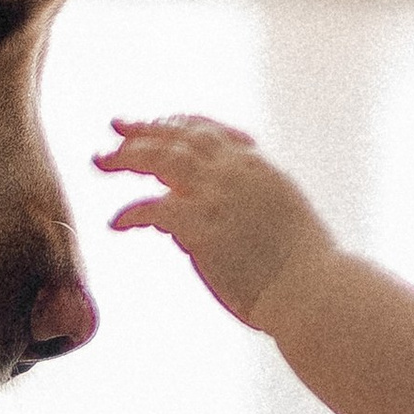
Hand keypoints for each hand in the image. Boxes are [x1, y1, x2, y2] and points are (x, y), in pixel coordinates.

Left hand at [95, 115, 336, 329]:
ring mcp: (217, 194)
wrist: (312, 290)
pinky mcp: (201, 225)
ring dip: (126, 157)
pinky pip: (152, 208)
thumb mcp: (276, 217)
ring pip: (160, 158)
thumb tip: (190, 222)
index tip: (154, 124)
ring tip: (101, 162)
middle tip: (114, 127)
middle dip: (143, 128)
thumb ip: (239, 205)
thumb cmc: (301, 266)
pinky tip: (115, 223)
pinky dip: (129, 213)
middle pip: (179, 136)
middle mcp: (235, 170)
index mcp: (256, 166)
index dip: (176, 124)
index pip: (209, 130)